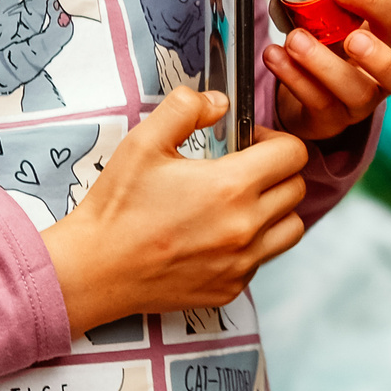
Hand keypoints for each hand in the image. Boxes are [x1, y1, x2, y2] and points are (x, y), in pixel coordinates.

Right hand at [40, 88, 311, 336]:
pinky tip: (219, 235)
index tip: (252, 143)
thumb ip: (186, 108)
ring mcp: (242, 262)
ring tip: (241, 203)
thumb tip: (219, 102)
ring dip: (276, 210)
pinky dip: (253, 245)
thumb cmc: (117, 208)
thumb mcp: (144, 142)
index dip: (276, 141)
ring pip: (292, 228)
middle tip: (244, 169)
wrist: (94, 269)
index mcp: (231, 187)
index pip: (294, 154)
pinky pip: (263, 260)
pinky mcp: (231, 288)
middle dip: (277, 172)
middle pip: (297, 189)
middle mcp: (246, 227)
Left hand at [264, 0, 390, 141]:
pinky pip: (317, 104)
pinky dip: (294, 78)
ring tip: (294, 41)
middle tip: (350, 39)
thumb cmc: (326, 42)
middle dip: (380, 58)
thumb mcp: (322, 9)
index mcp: (386, 38)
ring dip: (324, 65)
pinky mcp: (331, 121)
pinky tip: (275, 57)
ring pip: (356, 93)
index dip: (372, 1)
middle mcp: (382, 75)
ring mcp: (359, 103)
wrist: (307, 87)